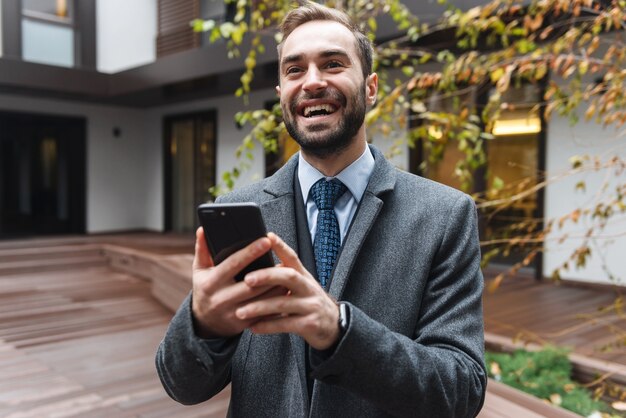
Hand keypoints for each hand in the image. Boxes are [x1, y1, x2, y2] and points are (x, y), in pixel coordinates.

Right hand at [191, 227, 284, 337]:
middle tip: (285, 260)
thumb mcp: (200, 271)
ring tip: (289, 274)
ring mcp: (233, 313)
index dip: (250, 252)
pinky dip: (276, 302)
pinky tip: (286, 291)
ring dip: (277, 287)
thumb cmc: (205, 289)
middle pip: (251, 284)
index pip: (233, 264)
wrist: (205, 322)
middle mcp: (221, 299)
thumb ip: (202, 250)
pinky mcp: (244, 324)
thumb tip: (202, 229)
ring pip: (261, 300)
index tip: (266, 240)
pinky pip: (264, 313)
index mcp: (211, 283)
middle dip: (269, 272)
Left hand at [235, 233, 340, 349]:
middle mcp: (308, 288)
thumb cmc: (309, 301)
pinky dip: (267, 326)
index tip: (267, 237)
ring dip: (259, 307)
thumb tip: (258, 262)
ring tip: (240, 311)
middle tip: (247, 279)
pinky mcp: (309, 324)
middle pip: (288, 276)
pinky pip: (285, 324)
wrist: (333, 324)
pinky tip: (253, 327)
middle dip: (266, 276)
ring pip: (282, 303)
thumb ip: (284, 275)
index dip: (281, 246)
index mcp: (303, 276)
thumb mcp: (301, 285)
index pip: (292, 257)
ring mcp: (310, 306)